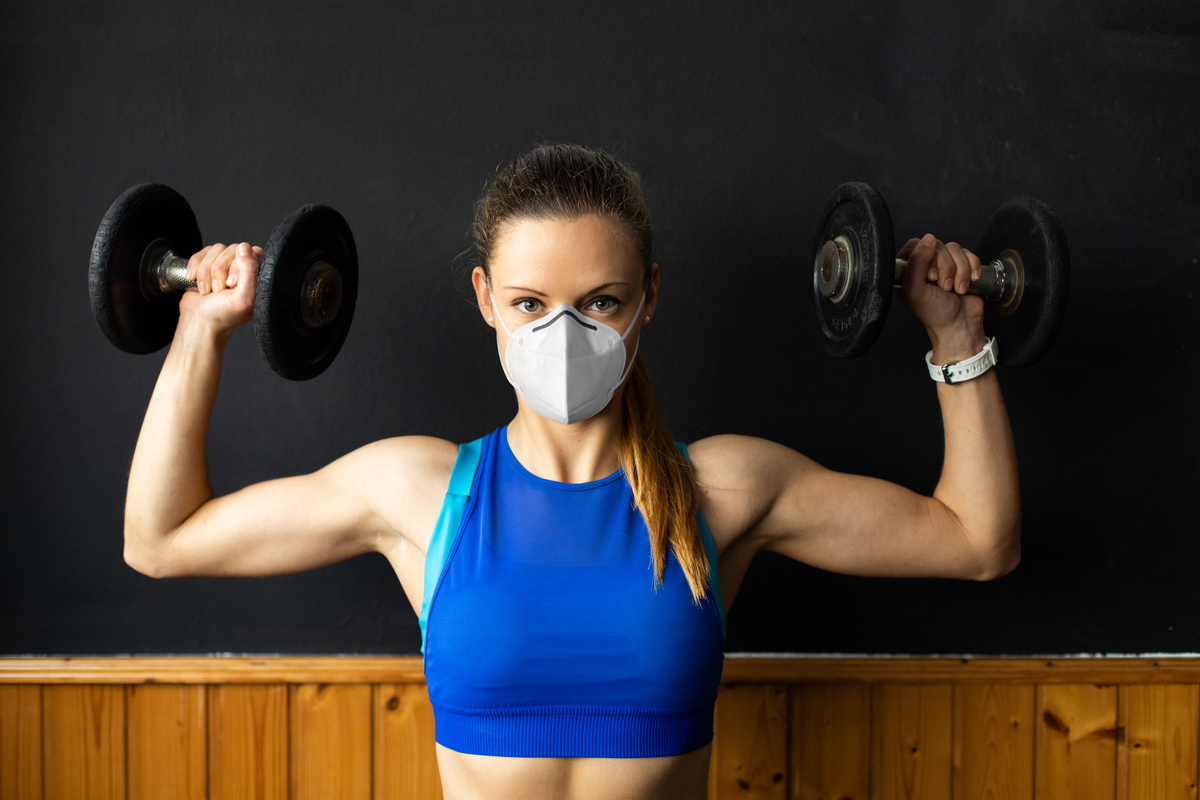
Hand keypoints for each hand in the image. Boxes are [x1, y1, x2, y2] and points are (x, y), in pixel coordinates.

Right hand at [178, 242, 261, 334]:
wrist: (198, 323)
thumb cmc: (222, 316)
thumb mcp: (242, 298)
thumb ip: (249, 272)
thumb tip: (244, 247)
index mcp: (258, 277)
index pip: (253, 252)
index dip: (239, 265)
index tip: (231, 284)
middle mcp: (244, 269)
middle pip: (232, 248)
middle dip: (219, 270)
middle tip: (218, 290)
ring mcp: (225, 266)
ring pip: (216, 249)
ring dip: (206, 271)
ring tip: (207, 290)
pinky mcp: (208, 265)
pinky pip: (202, 252)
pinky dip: (195, 267)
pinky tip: (196, 282)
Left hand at [896, 234, 986, 360]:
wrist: (960, 324)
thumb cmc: (934, 312)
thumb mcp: (915, 290)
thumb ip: (916, 263)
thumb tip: (928, 238)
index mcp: (908, 269)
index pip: (915, 244)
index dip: (925, 256)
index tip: (930, 277)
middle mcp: (925, 264)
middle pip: (937, 245)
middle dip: (945, 268)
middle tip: (944, 287)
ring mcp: (945, 264)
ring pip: (954, 248)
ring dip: (960, 271)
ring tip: (957, 289)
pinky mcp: (962, 265)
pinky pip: (968, 253)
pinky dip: (972, 268)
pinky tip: (970, 282)